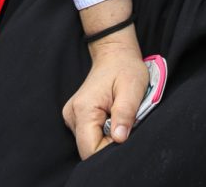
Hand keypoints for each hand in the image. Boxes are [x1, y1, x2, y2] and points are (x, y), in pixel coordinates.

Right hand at [62, 32, 148, 158]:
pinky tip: (112, 117)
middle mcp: (72, 114)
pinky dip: (103, 132)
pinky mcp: (77, 117)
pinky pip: (90, 135)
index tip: (125, 138)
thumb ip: (125, 113)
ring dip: (107, 137)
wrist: (115, 54)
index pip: (90, 150)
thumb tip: (119, 139)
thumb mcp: (132, 87)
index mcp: (83, 108)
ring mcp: (72, 116)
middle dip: (109, 144)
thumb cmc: (125, 68)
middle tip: (125, 126)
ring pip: (89, 143)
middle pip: (89, 149)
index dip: (109, 151)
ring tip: (119, 118)